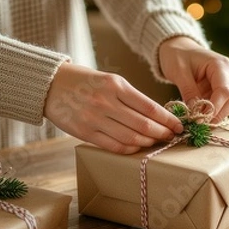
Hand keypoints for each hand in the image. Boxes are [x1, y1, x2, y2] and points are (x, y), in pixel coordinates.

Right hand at [44, 63, 183, 153]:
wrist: (50, 85)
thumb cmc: (84, 81)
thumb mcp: (110, 80)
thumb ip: (130, 97)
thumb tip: (156, 115)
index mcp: (116, 85)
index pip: (150, 106)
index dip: (168, 119)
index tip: (178, 125)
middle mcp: (106, 102)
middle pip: (143, 124)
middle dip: (162, 133)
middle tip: (171, 136)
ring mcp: (95, 118)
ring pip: (131, 137)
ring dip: (148, 142)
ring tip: (156, 142)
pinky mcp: (85, 132)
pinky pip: (113, 145)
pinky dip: (129, 148)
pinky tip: (137, 147)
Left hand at [159, 37, 228, 121]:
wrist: (180, 49)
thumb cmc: (178, 56)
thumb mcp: (179, 72)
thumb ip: (189, 92)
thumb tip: (195, 114)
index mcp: (220, 64)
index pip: (224, 91)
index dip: (214, 108)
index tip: (200, 120)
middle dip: (217, 114)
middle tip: (199, 124)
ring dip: (217, 114)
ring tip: (198, 119)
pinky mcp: (227, 88)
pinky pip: (226, 104)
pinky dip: (215, 112)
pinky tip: (201, 115)